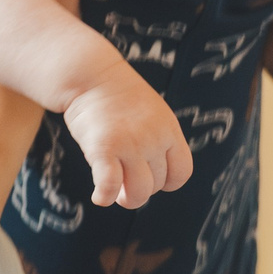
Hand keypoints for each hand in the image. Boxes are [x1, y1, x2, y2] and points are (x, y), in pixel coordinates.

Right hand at [63, 65, 190, 208]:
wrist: (91, 75)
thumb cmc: (117, 97)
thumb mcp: (152, 114)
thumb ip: (158, 140)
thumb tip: (153, 176)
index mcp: (169, 130)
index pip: (181, 173)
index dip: (166, 182)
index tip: (149, 177)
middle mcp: (154, 139)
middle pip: (156, 185)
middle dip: (140, 188)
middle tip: (124, 182)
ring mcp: (130, 144)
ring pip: (138, 193)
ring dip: (125, 198)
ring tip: (115, 192)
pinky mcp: (104, 149)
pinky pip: (110, 186)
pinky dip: (104, 197)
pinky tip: (99, 197)